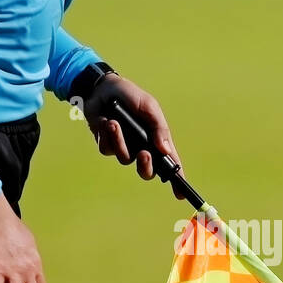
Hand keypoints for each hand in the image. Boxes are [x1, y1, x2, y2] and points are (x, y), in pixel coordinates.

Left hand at [83, 75, 185, 196]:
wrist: (102, 88)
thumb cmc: (130, 96)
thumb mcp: (149, 107)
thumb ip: (159, 127)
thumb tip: (165, 150)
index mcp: (156, 139)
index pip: (170, 163)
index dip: (177, 180)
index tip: (180, 194)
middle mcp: (141, 147)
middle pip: (147, 172)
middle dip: (146, 166)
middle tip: (143, 153)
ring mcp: (124, 147)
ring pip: (124, 158)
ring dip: (120, 141)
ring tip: (114, 123)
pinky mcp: (107, 145)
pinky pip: (108, 150)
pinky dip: (107, 135)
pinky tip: (105, 121)